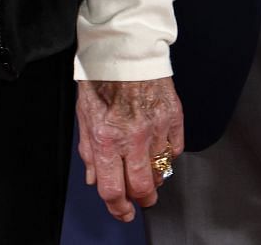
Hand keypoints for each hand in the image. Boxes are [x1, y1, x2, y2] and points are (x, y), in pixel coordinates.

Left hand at [75, 77, 184, 222]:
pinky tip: (159, 149)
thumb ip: (89, 152)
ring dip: (155, 178)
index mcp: (106, 138)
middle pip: (143, 187)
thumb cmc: (101, 78)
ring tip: (148, 173)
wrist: (125, 48)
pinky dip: (168, 155)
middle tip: (141, 200)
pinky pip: (176, 149)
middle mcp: (132, 137)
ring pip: (161, 171)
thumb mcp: (84, 115)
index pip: (113, 189)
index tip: (122, 212)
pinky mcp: (174, 116)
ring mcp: (157, 127)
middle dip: (142, 200)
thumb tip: (96, 179)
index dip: (118, 208)